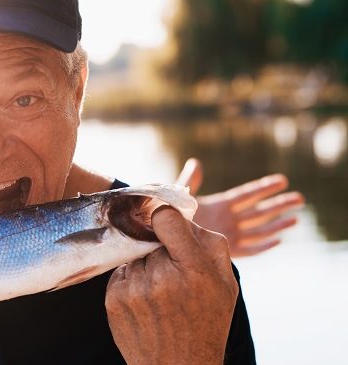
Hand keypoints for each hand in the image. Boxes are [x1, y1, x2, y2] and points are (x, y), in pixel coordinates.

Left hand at [106, 207, 237, 364]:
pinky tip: (146, 301)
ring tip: (161, 292)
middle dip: (160, 249)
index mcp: (195, 269)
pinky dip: (131, 281)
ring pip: (134, 256)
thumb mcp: (225, 284)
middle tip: (173, 272)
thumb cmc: (206, 322)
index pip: (166, 218)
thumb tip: (183, 213)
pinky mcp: (114, 300)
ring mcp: (135, 290)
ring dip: (145, 266)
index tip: (165, 223)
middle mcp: (162, 278)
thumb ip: (209, 243)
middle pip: (150, 238)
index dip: (164, 216)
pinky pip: (121, 273)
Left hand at [175, 158, 304, 256]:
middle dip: (279, 204)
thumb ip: (190, 181)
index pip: (247, 194)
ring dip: (277, 225)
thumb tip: (195, 162)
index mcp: (221, 204)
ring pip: (258, 229)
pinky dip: (263, 246)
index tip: (282, 180)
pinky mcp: (227, 250)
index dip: (264, 188)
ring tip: (295, 219)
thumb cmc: (172, 216)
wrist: (164, 239)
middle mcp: (229, 219)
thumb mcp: (182, 197)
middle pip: (259, 211)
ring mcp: (230, 234)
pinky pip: (249, 249)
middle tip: (300, 198)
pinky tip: (278, 240)